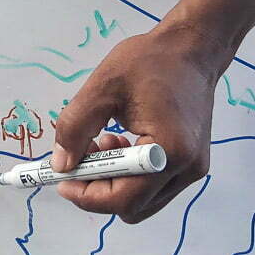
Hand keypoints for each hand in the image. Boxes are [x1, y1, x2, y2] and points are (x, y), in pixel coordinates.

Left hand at [51, 20, 231, 221]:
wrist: (192, 48)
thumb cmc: (149, 61)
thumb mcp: (102, 88)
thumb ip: (75, 127)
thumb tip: (60, 165)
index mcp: (169, 151)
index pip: (123, 198)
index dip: (86, 194)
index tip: (61, 177)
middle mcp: (187, 168)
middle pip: (133, 207)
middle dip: (98, 188)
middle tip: (81, 156)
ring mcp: (193, 169)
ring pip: (143, 201)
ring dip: (114, 181)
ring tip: (102, 143)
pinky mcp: (192, 163)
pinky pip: (154, 187)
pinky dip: (130, 175)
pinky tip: (121, 143)